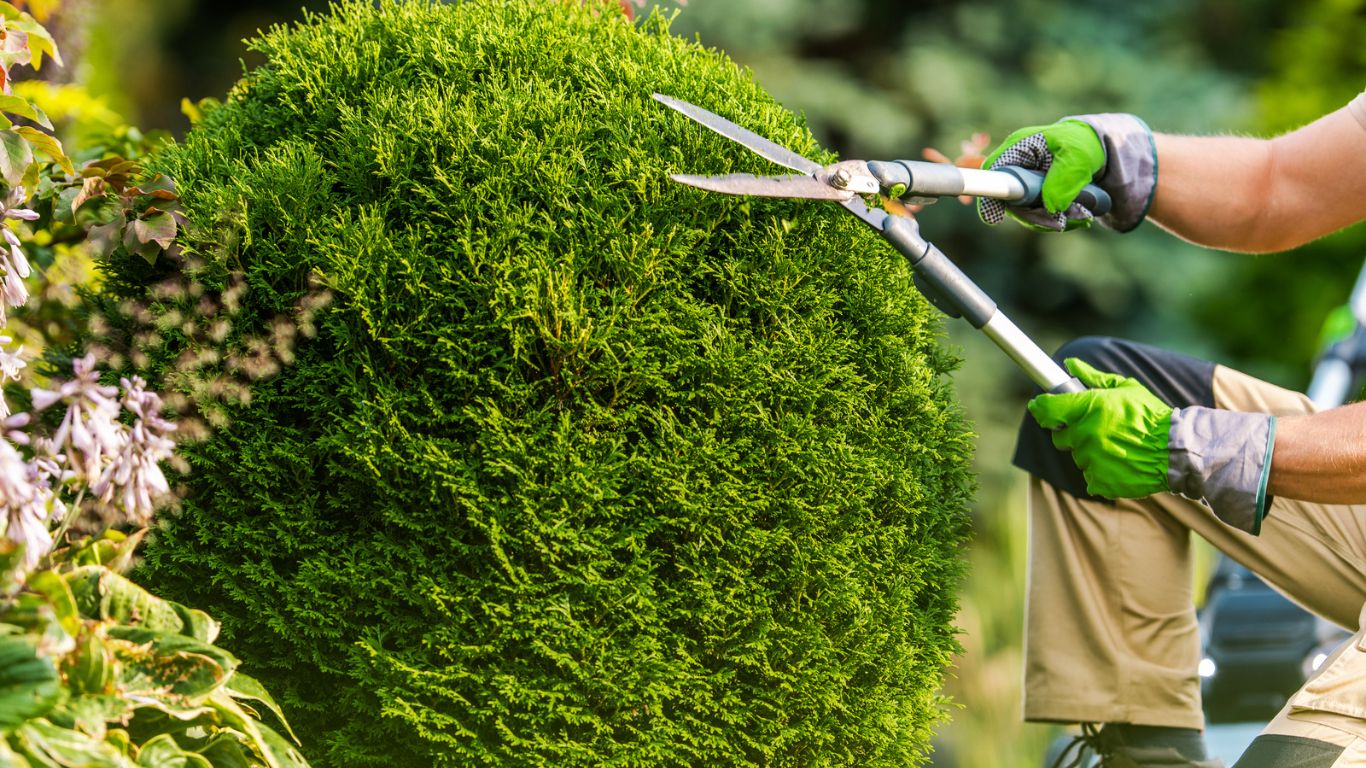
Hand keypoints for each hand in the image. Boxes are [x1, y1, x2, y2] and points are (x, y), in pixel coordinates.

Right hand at [979, 113, 1156, 232]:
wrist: (1102, 152)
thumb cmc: (1086, 144)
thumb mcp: (1078, 157)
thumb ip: (1063, 179)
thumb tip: (1051, 207)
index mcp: (1018, 148)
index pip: (993, 172)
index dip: (990, 195)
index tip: (995, 217)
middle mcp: (1017, 168)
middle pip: (1009, 201)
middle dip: (1034, 216)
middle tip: (1061, 222)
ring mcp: (1025, 185)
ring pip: (1026, 214)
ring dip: (1052, 221)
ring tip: (1082, 216)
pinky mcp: (1036, 199)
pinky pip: (1040, 218)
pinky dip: (1059, 222)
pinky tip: (1080, 217)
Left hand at [1026, 358, 1171, 498]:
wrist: (1176, 450)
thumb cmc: (1151, 416)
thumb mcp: (1126, 388)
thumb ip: (1093, 377)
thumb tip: (1070, 363)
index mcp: (1089, 408)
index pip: (1046, 409)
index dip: (1041, 408)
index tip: (1040, 407)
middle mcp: (1085, 434)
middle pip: (1060, 437)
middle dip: (1072, 433)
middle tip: (1095, 429)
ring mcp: (1091, 459)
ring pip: (1077, 457)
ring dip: (1089, 452)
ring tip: (1115, 446)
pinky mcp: (1099, 481)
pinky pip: (1089, 476)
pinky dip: (1100, 472)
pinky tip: (1119, 463)